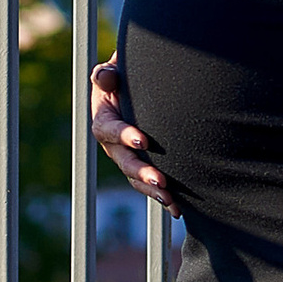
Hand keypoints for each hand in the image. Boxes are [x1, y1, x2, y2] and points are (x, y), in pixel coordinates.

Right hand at [91, 59, 171, 203]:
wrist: (139, 90)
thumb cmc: (127, 77)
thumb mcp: (116, 71)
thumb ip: (108, 74)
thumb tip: (104, 78)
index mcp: (105, 119)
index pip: (110, 129)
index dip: (124, 136)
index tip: (143, 141)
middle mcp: (114, 144)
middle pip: (123, 161)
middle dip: (141, 172)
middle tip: (159, 179)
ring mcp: (128, 158)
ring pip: (136, 179)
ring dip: (151, 190)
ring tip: (168, 198)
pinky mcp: (144, 166)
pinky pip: (150, 186)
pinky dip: (164, 199)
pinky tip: (178, 210)